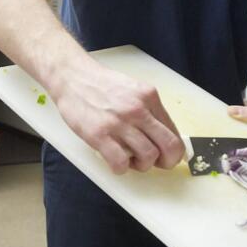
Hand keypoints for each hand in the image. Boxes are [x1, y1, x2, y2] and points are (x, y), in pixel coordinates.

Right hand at [53, 63, 185, 173]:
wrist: (72, 77)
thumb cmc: (101, 86)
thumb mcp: (133, 90)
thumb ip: (149, 109)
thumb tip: (163, 135)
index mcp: (149, 97)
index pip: (174, 132)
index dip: (173, 150)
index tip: (166, 156)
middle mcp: (138, 109)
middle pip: (169, 146)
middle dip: (167, 162)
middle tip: (156, 164)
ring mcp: (119, 122)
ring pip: (148, 156)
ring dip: (142, 165)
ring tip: (131, 160)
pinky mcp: (99, 135)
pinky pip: (120, 163)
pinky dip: (121, 168)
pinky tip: (115, 161)